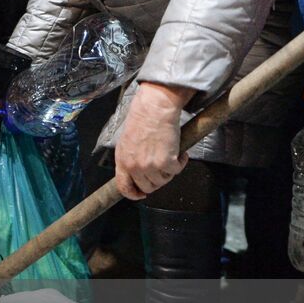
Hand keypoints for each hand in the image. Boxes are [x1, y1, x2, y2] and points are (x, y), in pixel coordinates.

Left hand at [114, 82, 193, 200]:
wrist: (154, 108)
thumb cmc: (142, 119)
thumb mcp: (127, 141)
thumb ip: (130, 158)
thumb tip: (137, 170)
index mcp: (122, 160)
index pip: (124, 187)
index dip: (134, 194)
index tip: (141, 194)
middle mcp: (135, 166)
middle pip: (147, 187)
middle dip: (156, 181)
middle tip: (162, 169)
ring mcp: (150, 166)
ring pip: (163, 181)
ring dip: (169, 172)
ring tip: (170, 156)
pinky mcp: (166, 162)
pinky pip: (176, 171)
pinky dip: (181, 162)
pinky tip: (180, 153)